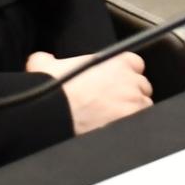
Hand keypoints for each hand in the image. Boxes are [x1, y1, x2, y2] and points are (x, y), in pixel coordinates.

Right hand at [26, 49, 153, 135]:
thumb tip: (41, 59)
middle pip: (141, 84)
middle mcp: (129, 78)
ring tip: (117, 116)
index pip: (134, 63)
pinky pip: (142, 120)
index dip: (125, 73)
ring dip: (134, 108)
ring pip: (144, 103)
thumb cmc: (55, 90)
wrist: (57, 115)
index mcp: (115, 60)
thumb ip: (46, 58)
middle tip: (114, 101)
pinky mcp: (132, 119)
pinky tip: (119, 126)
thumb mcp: (45, 65)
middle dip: (130, 92)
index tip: (116, 81)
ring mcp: (133, 100)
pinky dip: (134, 123)